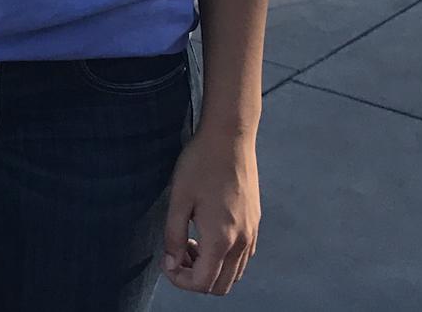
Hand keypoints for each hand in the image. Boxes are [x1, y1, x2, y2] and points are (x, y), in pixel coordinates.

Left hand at [161, 127, 259, 295]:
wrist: (230, 136)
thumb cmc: (201, 163)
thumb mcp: (179, 197)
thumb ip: (173, 234)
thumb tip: (171, 262)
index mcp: (221, 239)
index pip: (202, 283)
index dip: (179, 279)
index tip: (166, 260)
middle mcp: (242, 242)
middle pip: (221, 286)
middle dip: (195, 277)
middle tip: (177, 252)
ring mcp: (252, 233)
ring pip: (234, 273)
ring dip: (211, 268)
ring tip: (190, 239)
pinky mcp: (255, 222)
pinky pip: (243, 256)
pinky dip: (224, 256)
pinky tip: (207, 230)